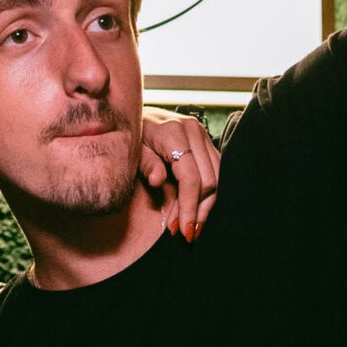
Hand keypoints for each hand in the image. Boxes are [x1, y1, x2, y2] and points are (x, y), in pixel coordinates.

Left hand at [140, 113, 219, 239]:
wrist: (134, 113)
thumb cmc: (129, 134)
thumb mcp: (131, 149)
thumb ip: (146, 164)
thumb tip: (159, 181)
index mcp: (173, 132)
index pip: (191, 177)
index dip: (189, 207)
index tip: (183, 230)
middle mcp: (193, 131)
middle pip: (209, 180)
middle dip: (198, 210)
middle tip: (185, 233)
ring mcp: (202, 134)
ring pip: (217, 178)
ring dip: (206, 205)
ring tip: (191, 226)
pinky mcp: (206, 141)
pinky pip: (215, 171)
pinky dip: (207, 193)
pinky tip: (195, 209)